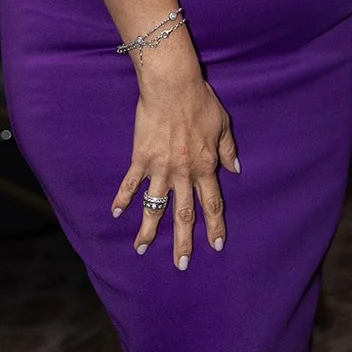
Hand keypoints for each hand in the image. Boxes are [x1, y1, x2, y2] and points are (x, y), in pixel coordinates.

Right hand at [111, 78, 239, 268]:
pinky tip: (116, 214)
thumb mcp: (223, 125)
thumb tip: (235, 170)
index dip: (215, 225)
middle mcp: (183, 172)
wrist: (172, 86)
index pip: (212, 203)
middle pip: (184, 214)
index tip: (216, 245)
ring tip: (142, 249)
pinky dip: (122, 199)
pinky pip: (130, 184)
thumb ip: (228, 150)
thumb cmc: (201, 102)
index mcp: (205, 165)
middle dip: (183, 241)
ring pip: (154, 206)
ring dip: (149, 230)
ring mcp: (160, 168)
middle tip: (181, 265)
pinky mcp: (141, 158)